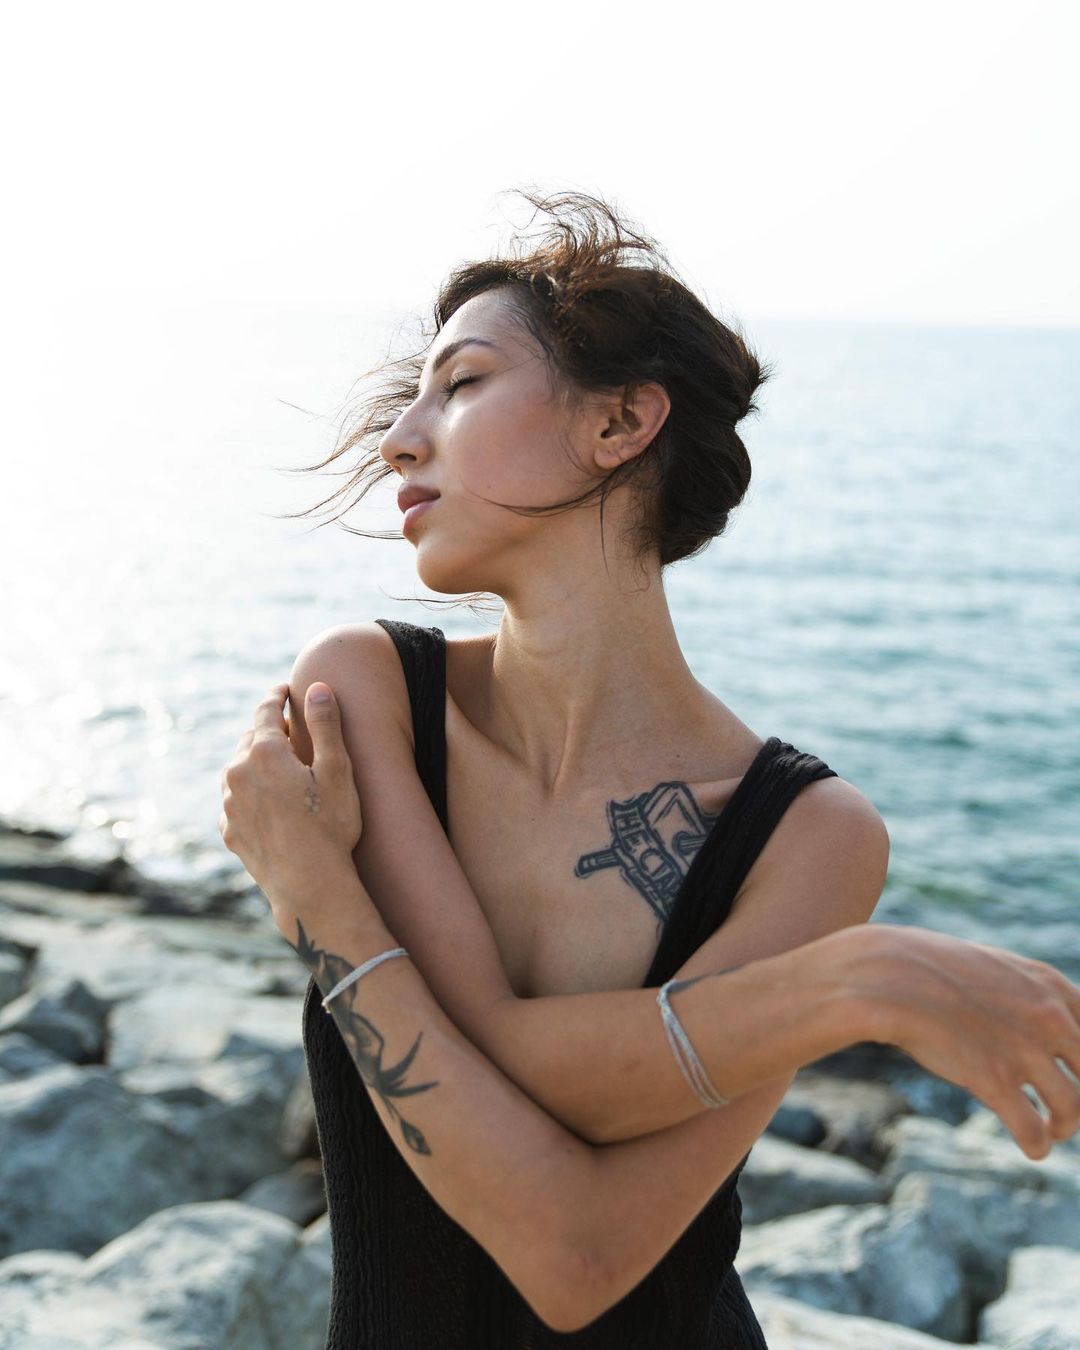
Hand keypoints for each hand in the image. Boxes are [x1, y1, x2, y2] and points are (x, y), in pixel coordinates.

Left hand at [219, 681, 362, 917]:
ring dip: (255, 761)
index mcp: (264, 753)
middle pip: (249, 738)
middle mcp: (237, 774)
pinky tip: (267, 801)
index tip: (284, 689)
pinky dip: (249, 791)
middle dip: (267, 730)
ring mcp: (229, 804)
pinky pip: (235, 799)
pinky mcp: (229, 830)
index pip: (266, 711)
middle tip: (289, 728)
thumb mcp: (337, 770)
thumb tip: (317, 687)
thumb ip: (325, 725)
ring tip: (277, 766)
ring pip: (238, 769)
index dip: (276, 696)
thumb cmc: (329, 826)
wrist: (308, 885)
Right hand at [863, 924, 1079, 1159]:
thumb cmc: (933, 969)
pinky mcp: (994, 1081)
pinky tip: (1031, 1146)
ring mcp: (1023, 1051)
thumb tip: (1046, 1022)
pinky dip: (1037, 1145)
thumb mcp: (995, 968)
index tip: (1073, 1073)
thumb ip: (1030, 995)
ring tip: (1051, 1128)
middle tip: (1064, 1107)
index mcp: (1051, 986)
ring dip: (1063, 1126)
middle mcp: (1049, 1019)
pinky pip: (1034, 1131)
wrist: (887, 975)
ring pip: (1072, 1109)